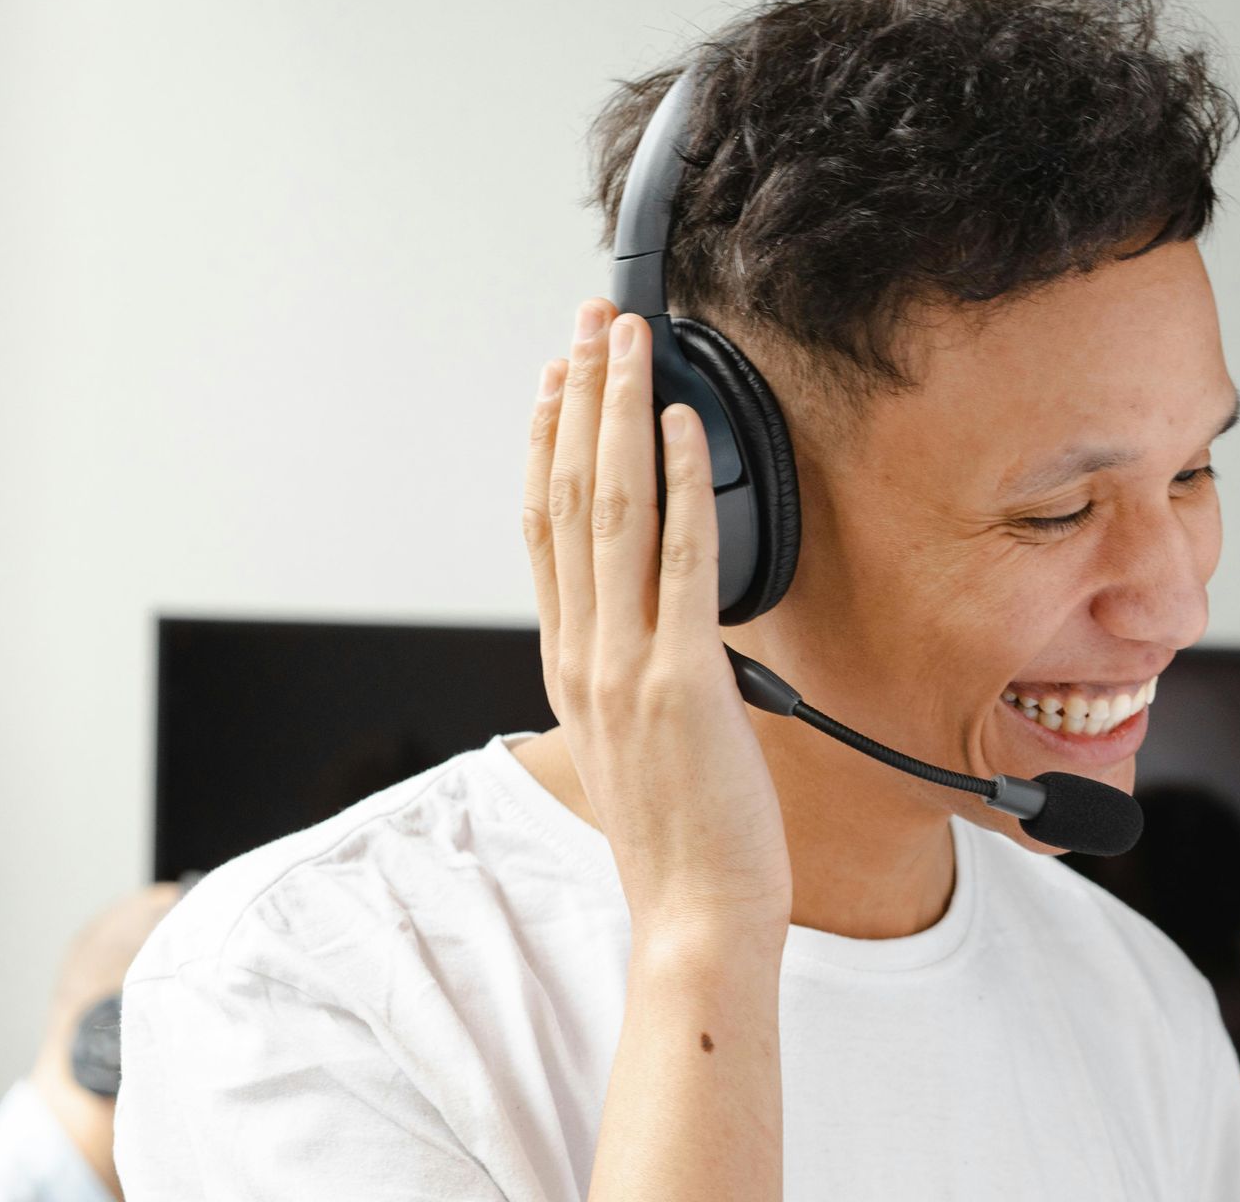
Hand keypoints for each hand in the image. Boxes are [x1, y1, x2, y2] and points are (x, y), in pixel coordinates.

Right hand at [522, 300, 791, 945]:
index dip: (546, 445)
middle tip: (591, 323)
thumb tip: (655, 624)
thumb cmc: (679, 835)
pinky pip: (682, 559)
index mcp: (569, 664)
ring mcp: (627, 663)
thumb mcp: (630, 739)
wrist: (696, 914)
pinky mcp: (685, 678)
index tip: (556, 382)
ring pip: (612, 511)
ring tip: (629, 342)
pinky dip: (681, 483)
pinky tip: (683, 426)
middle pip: (569, 497)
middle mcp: (584, 653)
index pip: (543, 530)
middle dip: (580, 399)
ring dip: (620, 415)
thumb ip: (627, 671)